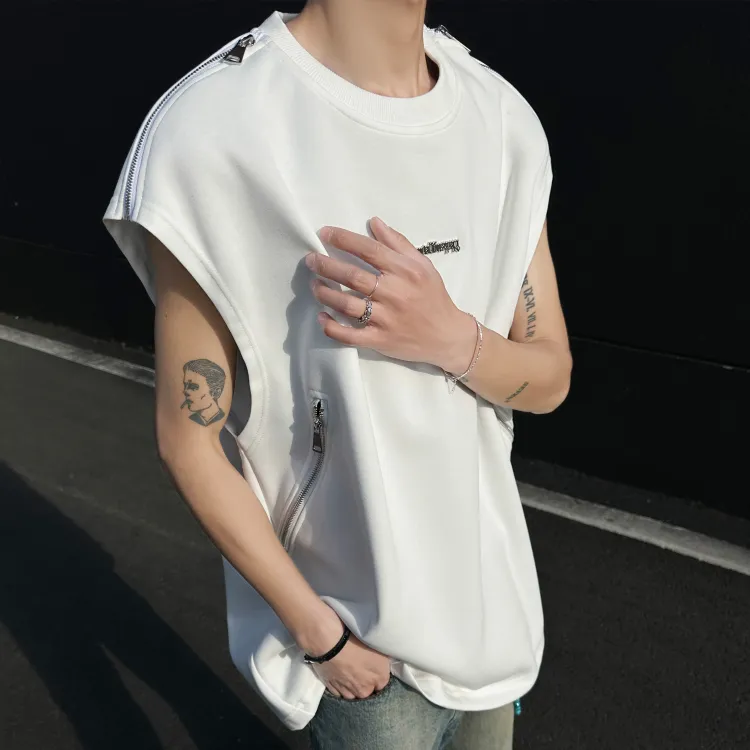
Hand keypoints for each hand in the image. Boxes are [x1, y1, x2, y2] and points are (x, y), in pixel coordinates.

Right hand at [297, 605, 390, 699]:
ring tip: (347, 671)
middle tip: (359, 667)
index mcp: (380, 677)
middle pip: (368, 690)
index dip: (377, 673)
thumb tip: (381, 661)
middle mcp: (366, 689)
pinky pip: (340, 692)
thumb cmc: (355, 639)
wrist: (331, 643)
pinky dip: (340, 685)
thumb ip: (381, 659)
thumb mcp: (376, 645)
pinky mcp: (333, 690)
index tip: (372, 666)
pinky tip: (338, 674)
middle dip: (365, 682)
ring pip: (353, 694)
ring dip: (352, 686)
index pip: (383, 682)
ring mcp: (349, 692)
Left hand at [306, 217, 476, 375]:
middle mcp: (394, 293)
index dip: (343, 239)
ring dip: (326, 293)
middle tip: (310, 260)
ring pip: (347, 304)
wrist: (447, 336)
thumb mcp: (423, 265)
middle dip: (326, 265)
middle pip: (353, 276)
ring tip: (314, 285)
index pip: (368, 250)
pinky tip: (321, 316)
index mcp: (404, 271)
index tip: (324, 233)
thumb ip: (398, 243)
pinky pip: (349, 335)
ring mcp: (386, 318)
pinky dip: (332, 326)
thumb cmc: (433, 297)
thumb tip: (374, 222)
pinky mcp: (380, 340)